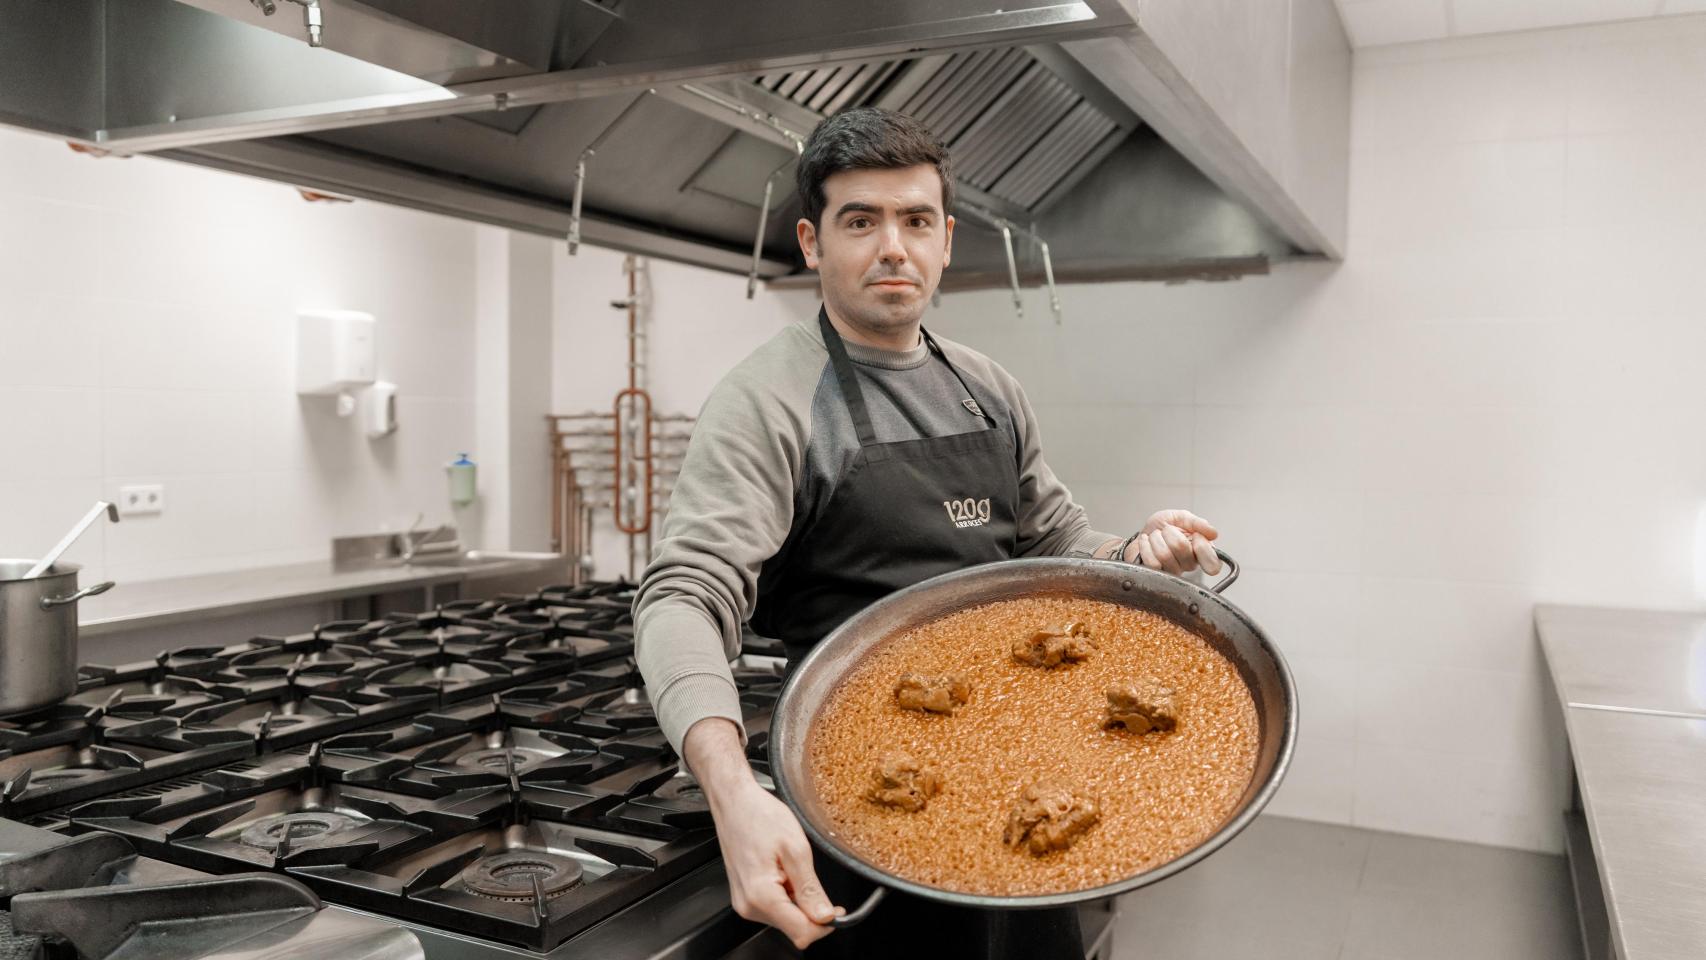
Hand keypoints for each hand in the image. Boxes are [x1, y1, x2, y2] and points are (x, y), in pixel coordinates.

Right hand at [711, 779, 841, 948]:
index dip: (825, 923)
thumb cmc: (759, 816)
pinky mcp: (745, 897)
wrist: (734, 802)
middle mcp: (749, 906)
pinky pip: (775, 908)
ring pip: (786, 919)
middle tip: (815, 881)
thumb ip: (810, 888)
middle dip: (812, 912)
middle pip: (794, 929)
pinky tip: (784, 872)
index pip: (802, 932)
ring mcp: (745, 903)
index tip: (837, 909)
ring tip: (793, 870)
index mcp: (761, 896)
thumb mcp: (796, 849)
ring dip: (799, 902)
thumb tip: (825, 916)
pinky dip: (787, 895)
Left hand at [1129, 509, 1220, 575]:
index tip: (1195, 535)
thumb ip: (1197, 523)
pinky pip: (1152, 562)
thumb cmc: (1164, 527)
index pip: (1213, 564)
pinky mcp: (1156, 575)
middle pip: (1181, 548)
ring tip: (1156, 536)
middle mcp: (1189, 565)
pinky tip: (1147, 542)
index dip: (1202, 546)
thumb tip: (1213, 533)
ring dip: (1156, 538)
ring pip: (1164, 555)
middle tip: (1167, 530)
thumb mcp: (1181, 517)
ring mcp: (1173, 572)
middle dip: (1169, 532)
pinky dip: (1146, 546)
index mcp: (1202, 552)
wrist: (1144, 532)